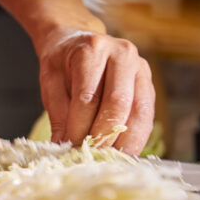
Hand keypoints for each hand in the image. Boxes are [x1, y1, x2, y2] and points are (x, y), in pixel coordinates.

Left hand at [37, 30, 154, 154]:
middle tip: (89, 156)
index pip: (88, 97)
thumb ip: (57, 113)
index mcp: (93, 49)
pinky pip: (147, 115)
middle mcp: (122, 54)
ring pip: (138, 112)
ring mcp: (140, 68)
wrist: (76, 40)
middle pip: (118, 104)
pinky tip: (121, 152)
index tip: (69, 147)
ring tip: (106, 159)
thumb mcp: (50, 82)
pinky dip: (135, 137)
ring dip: (124, 141)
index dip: (79, 127)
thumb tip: (62, 146)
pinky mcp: (148, 84)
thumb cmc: (62, 62)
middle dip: (103, 136)